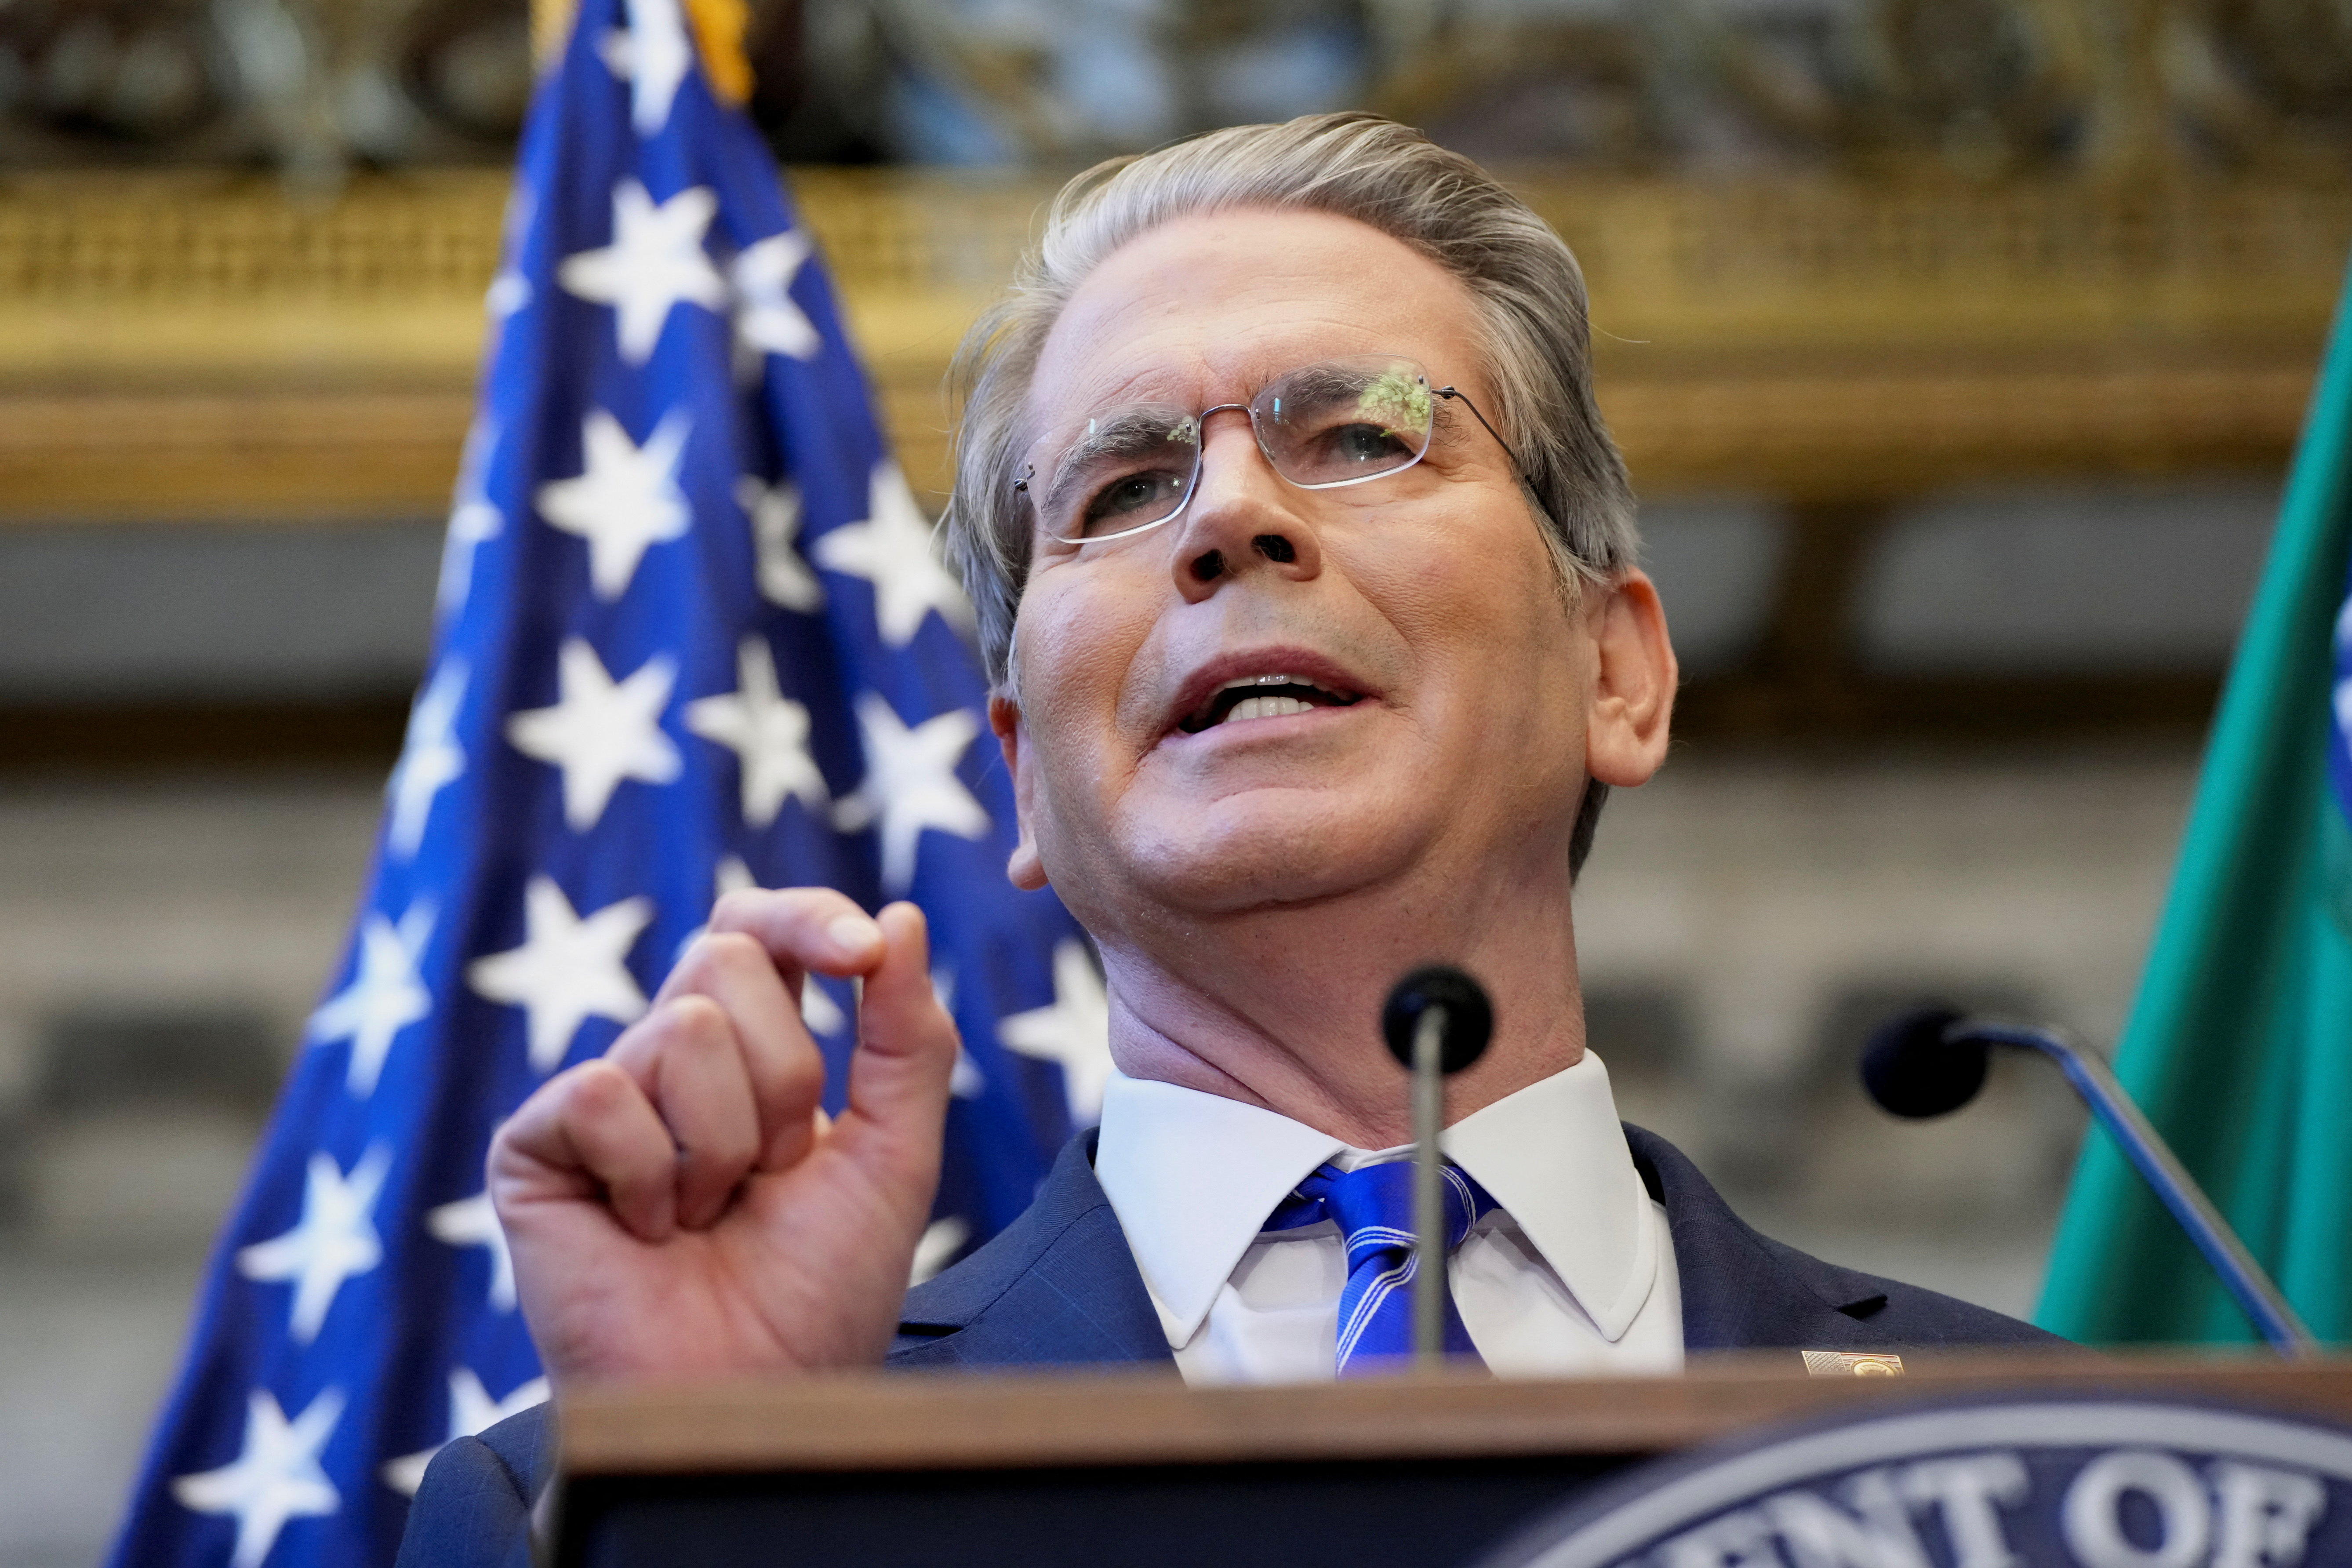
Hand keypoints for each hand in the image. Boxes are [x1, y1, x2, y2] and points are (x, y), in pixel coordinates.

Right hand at [488, 890, 957, 1386]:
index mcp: (748, 1049)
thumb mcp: (895, 1155)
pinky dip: (650, 1175)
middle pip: (725, 957)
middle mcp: (666, 1058)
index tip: (862, 954)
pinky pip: (603, 1092)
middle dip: (785, 1076)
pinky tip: (646, 1234)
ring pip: (680, 1027)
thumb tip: (902, 916)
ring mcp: (598, 1098)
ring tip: (709, 1217)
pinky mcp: (535, 1144)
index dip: (805, 919)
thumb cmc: (821, 1291)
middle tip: (773, 1173)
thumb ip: (907, 1039)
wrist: (756, 1395)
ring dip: (726, 1142)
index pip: (757, 928)